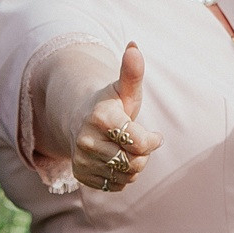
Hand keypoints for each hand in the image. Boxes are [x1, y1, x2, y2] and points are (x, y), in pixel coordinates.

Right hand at [73, 45, 161, 192]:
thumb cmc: (111, 103)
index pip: (141, 143)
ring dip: (133, 166)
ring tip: (125, 149)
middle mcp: (87, 140)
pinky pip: (114, 185)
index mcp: (102, 117)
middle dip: (143, 154)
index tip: (153, 135)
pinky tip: (115, 160)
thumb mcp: (124, 89)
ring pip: (126, 176)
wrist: (79, 118)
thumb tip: (133, 47)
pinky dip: (121, 176)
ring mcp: (81, 159)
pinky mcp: (81, 174)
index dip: (152, 140)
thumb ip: (132, 72)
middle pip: (134, 163)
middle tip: (137, 142)